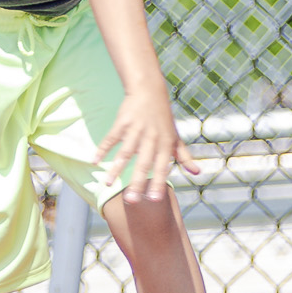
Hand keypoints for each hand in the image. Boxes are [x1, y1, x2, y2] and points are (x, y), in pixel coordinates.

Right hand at [97, 82, 200, 202]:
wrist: (150, 91)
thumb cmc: (163, 118)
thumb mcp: (175, 137)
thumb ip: (184, 157)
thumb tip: (197, 174)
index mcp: (164, 144)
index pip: (162, 168)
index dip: (158, 183)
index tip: (153, 200)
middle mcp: (151, 139)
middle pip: (143, 164)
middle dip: (137, 183)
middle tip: (131, 201)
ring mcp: (136, 130)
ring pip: (125, 153)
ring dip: (115, 169)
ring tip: (107, 184)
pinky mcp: (122, 122)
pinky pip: (111, 138)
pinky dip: (102, 149)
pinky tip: (94, 161)